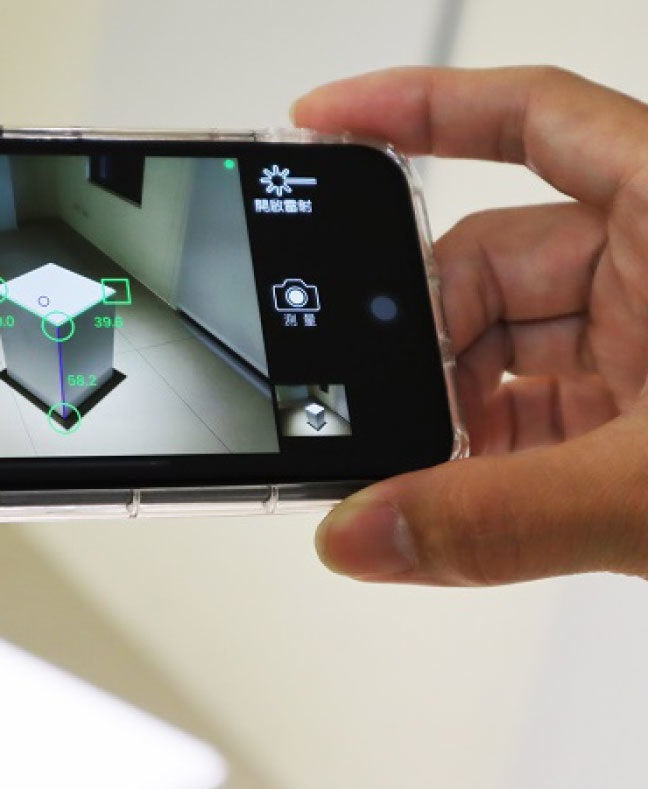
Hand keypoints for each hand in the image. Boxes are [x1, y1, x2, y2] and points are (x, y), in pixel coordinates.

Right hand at [294, 66, 647, 584]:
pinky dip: (486, 449)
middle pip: (490, 257)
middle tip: (367, 400)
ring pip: (503, 343)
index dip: (417, 107)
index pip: (530, 119)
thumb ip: (502, 517)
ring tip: (421, 470)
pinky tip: (461, 489)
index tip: (321, 119)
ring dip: (450, 408)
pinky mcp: (642, 407)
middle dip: (419, 334)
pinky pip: (531, 405)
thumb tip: (363, 532)